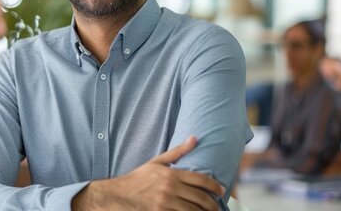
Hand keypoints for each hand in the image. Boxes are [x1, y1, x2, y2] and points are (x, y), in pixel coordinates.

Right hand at [72, 136, 224, 210]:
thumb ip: (177, 152)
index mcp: (171, 173)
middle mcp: (170, 188)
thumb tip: (195, 138)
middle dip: (213, 204)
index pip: (201, 180)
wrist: (119, 195)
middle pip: (201, 198)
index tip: (221, 191)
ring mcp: (166, 203)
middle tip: (217, 207)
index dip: (215, 186)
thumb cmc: (138, 178)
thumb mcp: (157, 162)